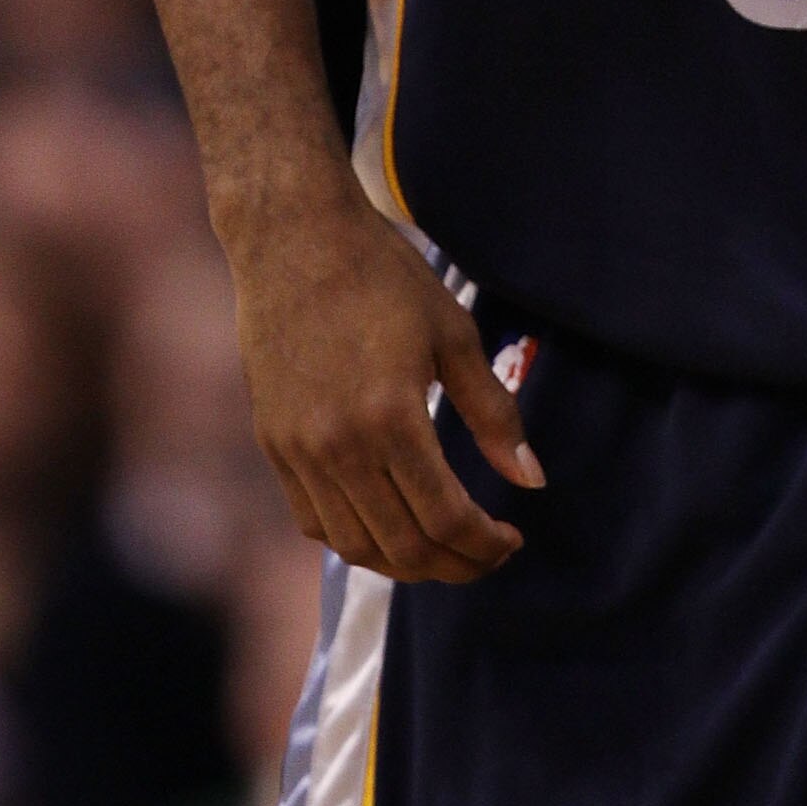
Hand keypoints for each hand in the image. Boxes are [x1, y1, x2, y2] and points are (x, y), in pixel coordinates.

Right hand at [224, 176, 543, 582]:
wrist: (293, 240)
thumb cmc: (384, 277)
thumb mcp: (454, 335)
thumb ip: (494, 413)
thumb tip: (532, 480)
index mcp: (391, 418)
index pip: (446, 518)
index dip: (486, 544)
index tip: (513, 539)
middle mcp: (339, 447)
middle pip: (403, 546)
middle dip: (456, 565)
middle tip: (489, 555)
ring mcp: (298, 451)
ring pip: (355, 546)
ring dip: (407, 564)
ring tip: (445, 551)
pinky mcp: (274, 445)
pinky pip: (314, 521)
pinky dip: (356, 540)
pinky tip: (389, 526)